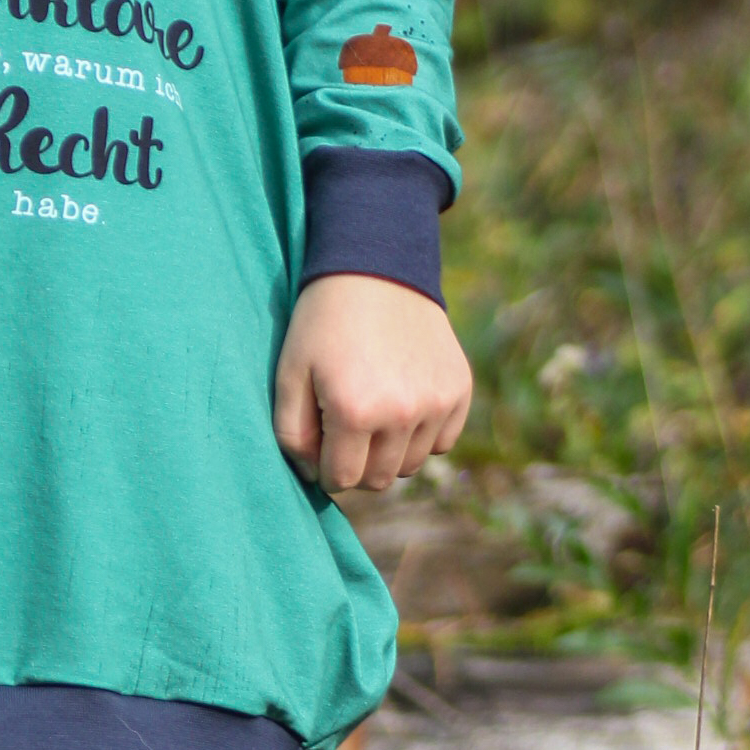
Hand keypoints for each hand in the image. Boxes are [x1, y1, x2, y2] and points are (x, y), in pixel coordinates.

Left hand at [273, 273, 472, 493]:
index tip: (320, 445)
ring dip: (389, 452)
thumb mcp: (289, 374)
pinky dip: (422, 434)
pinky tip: (403, 403)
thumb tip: (314, 475)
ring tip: (373, 413)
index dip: (324, 469)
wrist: (376, 269)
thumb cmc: (322, 323)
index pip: (341, 479)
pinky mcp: (460, 390)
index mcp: (354, 411)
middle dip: (356, 465)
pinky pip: (443, 442)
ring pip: (410, 465)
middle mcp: (402, 413)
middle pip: (378, 479)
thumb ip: (292, 434)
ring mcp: (437, 403)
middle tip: (344, 431)